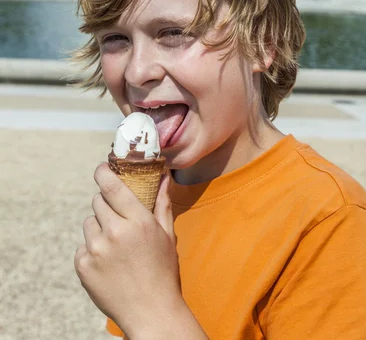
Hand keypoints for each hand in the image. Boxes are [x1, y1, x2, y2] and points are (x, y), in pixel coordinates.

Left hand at [74, 163, 181, 336]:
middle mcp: (115, 233)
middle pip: (98, 201)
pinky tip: (108, 262)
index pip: (112, 186)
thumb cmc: (163, 271)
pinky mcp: (83, 266)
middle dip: (107, 205)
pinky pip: (82, 245)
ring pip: (89, 222)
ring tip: (115, 245)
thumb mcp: (167, 234)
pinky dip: (92, 249)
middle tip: (119, 219)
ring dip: (99, 227)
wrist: (150, 312)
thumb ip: (162, 202)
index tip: (102, 168)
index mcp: (138, 222)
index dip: (103, 172)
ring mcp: (96, 250)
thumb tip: (164, 176)